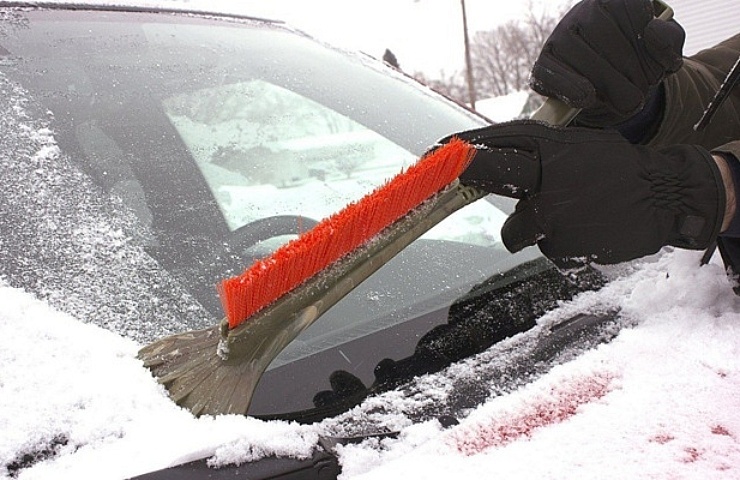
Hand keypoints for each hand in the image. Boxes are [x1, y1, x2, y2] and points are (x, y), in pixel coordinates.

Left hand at [450, 121, 724, 266]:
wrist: (667, 198)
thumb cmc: (618, 171)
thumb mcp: (580, 147)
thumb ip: (541, 153)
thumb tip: (493, 156)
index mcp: (553, 145)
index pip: (497, 140)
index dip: (462, 146)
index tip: (436, 152)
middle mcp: (548, 175)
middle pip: (491, 171)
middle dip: (468, 172)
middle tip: (444, 171)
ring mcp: (553, 213)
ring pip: (517, 230)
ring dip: (536, 228)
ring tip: (574, 218)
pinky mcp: (561, 246)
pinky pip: (544, 248)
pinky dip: (561, 245)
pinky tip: (587, 233)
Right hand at [530, 0, 684, 126]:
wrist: (607, 90)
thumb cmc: (635, 64)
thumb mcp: (662, 53)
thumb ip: (669, 40)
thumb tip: (651, 32)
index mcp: (613, 0)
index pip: (634, 13)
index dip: (648, 48)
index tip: (655, 68)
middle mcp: (583, 12)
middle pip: (609, 41)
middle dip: (631, 73)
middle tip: (640, 92)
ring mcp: (559, 37)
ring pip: (586, 62)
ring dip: (610, 86)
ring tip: (623, 99)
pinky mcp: (542, 64)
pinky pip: (555, 76)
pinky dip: (573, 90)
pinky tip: (588, 98)